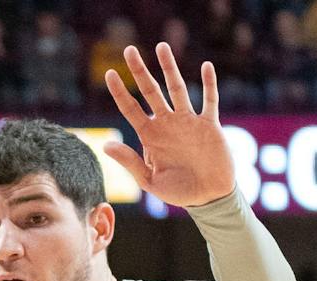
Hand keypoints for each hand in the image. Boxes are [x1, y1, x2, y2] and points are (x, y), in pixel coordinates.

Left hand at [102, 43, 234, 208]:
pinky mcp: (209, 124)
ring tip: (161, 46)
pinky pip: (209, 100)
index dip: (119, 92)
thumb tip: (106, 145)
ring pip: (177, 88)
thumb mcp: (149, 180)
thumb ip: (130, 162)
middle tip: (128, 50)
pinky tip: (206, 66)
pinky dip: (209, 84)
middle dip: (140, 71)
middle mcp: (167, 124)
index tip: (109, 73)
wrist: (208, 198)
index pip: (130, 109)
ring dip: (169, 68)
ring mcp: (188, 121)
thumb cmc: (178, 192)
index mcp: (150, 136)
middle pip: (151, 91)